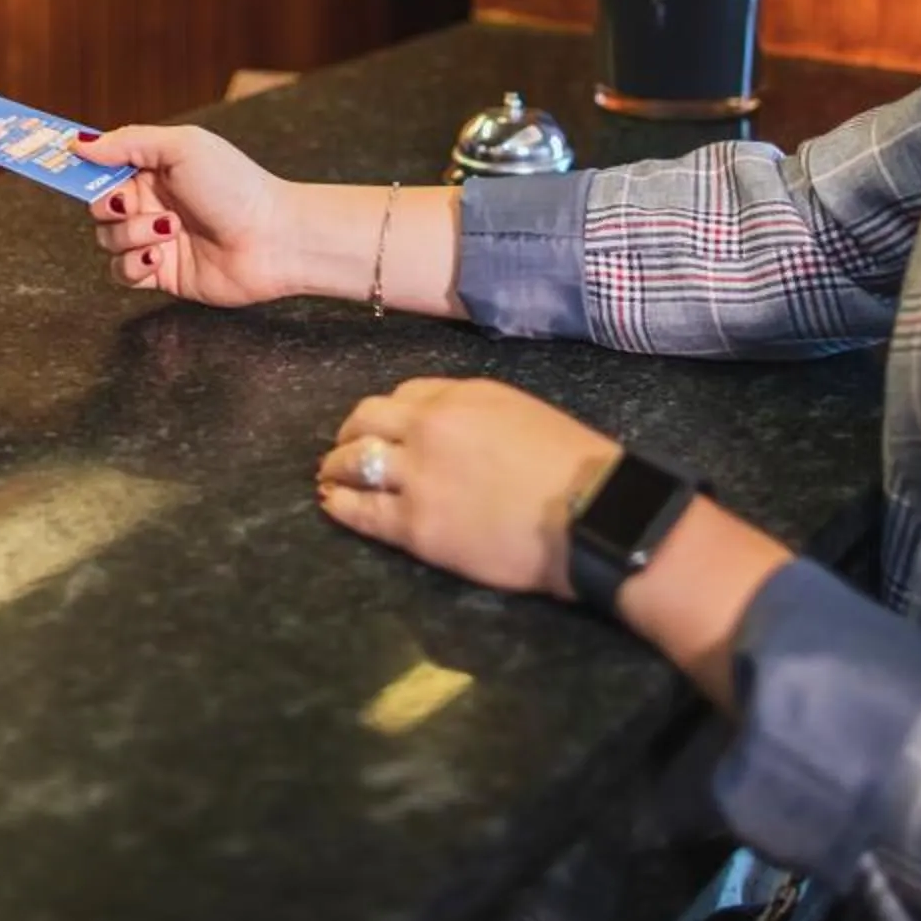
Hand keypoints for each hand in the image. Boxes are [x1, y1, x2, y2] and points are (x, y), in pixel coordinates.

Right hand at [72, 125, 299, 304]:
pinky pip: (121, 272)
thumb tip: (78, 142)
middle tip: (131, 203)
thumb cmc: (235, 185)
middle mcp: (152, 201)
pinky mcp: (160, 273)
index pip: (103, 165)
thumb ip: (127, 143)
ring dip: (130, 235)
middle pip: (97, 206)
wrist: (273, 238)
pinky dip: (132, 264)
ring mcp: (155, 238)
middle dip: (108, 206)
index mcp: (154, 167)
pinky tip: (157, 255)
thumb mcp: (181, 147)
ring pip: (107, 240)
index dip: (80, 167)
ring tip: (168, 231)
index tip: (57, 165)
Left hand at [314, 378, 620, 598]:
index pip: (406, 395)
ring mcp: (419, 476)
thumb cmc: (576, 470)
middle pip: (367, 420)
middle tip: (342, 447)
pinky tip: (330, 503)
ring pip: (354, 462)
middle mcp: (431, 426)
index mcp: (464, 395)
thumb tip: (454, 431)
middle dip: (350, 433)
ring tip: (329, 476)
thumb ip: (478, 417)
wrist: (591, 515)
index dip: (389, 413)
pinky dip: (339, 504)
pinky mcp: (415, 525)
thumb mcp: (523, 416)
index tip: (382, 426)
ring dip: (336, 466)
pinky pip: (361, 510)